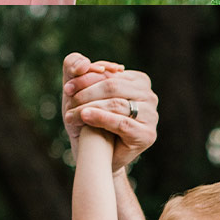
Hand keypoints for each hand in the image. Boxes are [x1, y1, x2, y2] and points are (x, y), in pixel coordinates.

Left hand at [63, 53, 157, 170]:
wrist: (99, 157)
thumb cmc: (91, 122)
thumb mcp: (81, 93)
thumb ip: (78, 70)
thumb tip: (82, 62)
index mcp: (139, 81)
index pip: (110, 75)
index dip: (87, 78)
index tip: (67, 88)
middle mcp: (150, 96)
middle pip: (114, 87)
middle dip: (87, 92)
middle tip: (68, 100)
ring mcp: (152, 115)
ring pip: (117, 104)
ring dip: (89, 108)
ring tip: (70, 115)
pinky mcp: (147, 135)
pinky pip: (122, 123)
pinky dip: (101, 118)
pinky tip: (85, 117)